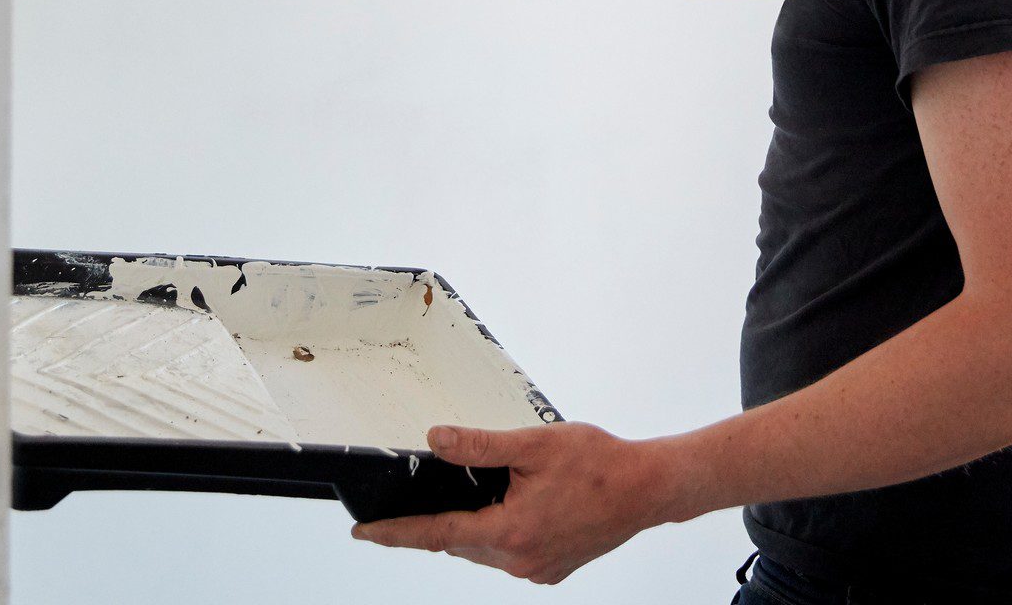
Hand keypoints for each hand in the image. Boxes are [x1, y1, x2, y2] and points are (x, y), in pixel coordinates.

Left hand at [351, 422, 685, 584]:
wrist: (648, 489)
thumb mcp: (534, 444)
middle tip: (419, 502)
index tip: (363, 533)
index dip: (395, 533)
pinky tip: (514, 510)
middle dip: (438, 523)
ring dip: (473, 528)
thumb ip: (479, 445)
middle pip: (459, 542)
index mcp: (508, 532)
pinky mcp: (553, 570)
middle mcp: (518, 561)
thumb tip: (436, 441)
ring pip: (485, 550)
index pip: (435, 533)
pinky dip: (501, 535)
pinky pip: (510, 556)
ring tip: (481, 497)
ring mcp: (537, 570)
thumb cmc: (599, 463)